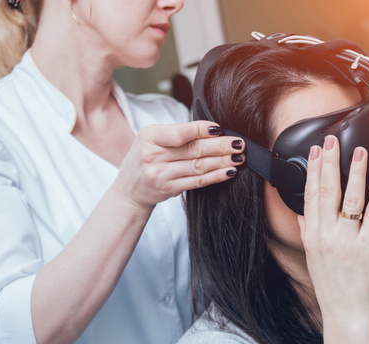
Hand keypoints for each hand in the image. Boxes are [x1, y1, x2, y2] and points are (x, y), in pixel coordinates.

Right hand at [114, 121, 243, 208]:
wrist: (129, 189)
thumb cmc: (145, 156)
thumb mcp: (151, 138)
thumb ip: (176, 132)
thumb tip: (211, 129)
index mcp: (149, 137)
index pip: (180, 133)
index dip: (202, 130)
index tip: (220, 128)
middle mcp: (154, 156)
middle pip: (194, 150)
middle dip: (220, 146)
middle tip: (239, 143)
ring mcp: (161, 175)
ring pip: (199, 166)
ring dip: (223, 161)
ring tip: (239, 156)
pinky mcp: (170, 189)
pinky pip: (198, 181)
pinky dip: (216, 176)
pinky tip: (229, 171)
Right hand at [298, 135, 368, 326]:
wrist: (347, 315)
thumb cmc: (332, 289)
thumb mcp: (312, 258)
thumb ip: (308, 231)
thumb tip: (302, 213)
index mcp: (313, 235)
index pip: (311, 194)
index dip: (313, 169)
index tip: (316, 150)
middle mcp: (327, 235)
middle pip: (327, 190)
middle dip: (330, 161)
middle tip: (333, 140)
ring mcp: (347, 241)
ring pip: (350, 198)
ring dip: (355, 171)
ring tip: (359, 151)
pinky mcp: (368, 248)